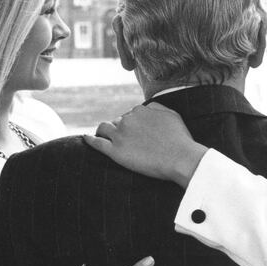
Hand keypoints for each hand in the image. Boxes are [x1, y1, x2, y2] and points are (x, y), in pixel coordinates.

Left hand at [84, 103, 208, 187]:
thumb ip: (156, 107)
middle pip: (117, 122)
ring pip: (103, 128)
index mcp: (140, 111)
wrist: (180, 158)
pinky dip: (89, 140)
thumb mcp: (172, 114)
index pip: (130, 114)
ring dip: (103, 131)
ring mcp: (120, 136)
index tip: (136, 133)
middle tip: (126, 141)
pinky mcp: (115, 152)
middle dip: (120, 129)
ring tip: (102, 137)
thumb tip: (145, 107)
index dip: (133, 124)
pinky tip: (86, 139)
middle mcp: (128, 120)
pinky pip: (96, 143)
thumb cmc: (179, 139)